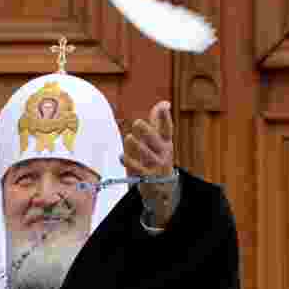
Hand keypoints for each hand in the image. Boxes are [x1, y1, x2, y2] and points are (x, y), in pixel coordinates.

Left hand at [120, 101, 176, 223]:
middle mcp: (164, 152)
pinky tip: (120, 157)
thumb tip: (165, 102)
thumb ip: (159, 122)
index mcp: (166, 141)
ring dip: (136, 145)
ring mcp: (157, 165)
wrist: (163, 186)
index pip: (167, 128)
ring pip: (146, 153)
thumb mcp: (161, 140)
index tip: (164, 106)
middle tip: (137, 123)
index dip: (165, 117)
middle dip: (146, 130)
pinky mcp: (149, 177)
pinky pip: (137, 168)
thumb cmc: (158, 156)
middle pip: (155, 139)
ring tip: (128, 138)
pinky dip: (128, 162)